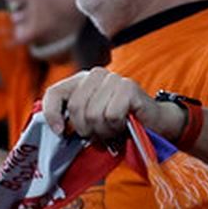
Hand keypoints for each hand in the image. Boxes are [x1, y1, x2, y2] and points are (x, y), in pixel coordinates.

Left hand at [42, 67, 174, 143]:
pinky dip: (117, 127)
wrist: (154, 123)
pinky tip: (125, 124)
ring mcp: (113, 78)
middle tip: (100, 134)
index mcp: (81, 80)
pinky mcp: (128, 87)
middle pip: (76, 108)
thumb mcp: (90, 120)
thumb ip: (71, 118)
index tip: (60, 133)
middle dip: (87, 129)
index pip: (54, 93)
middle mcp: (96, 74)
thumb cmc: (119, 123)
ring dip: (105, 130)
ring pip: (94, 114)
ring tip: (114, 128)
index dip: (52, 114)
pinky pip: (112, 115)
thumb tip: (54, 128)